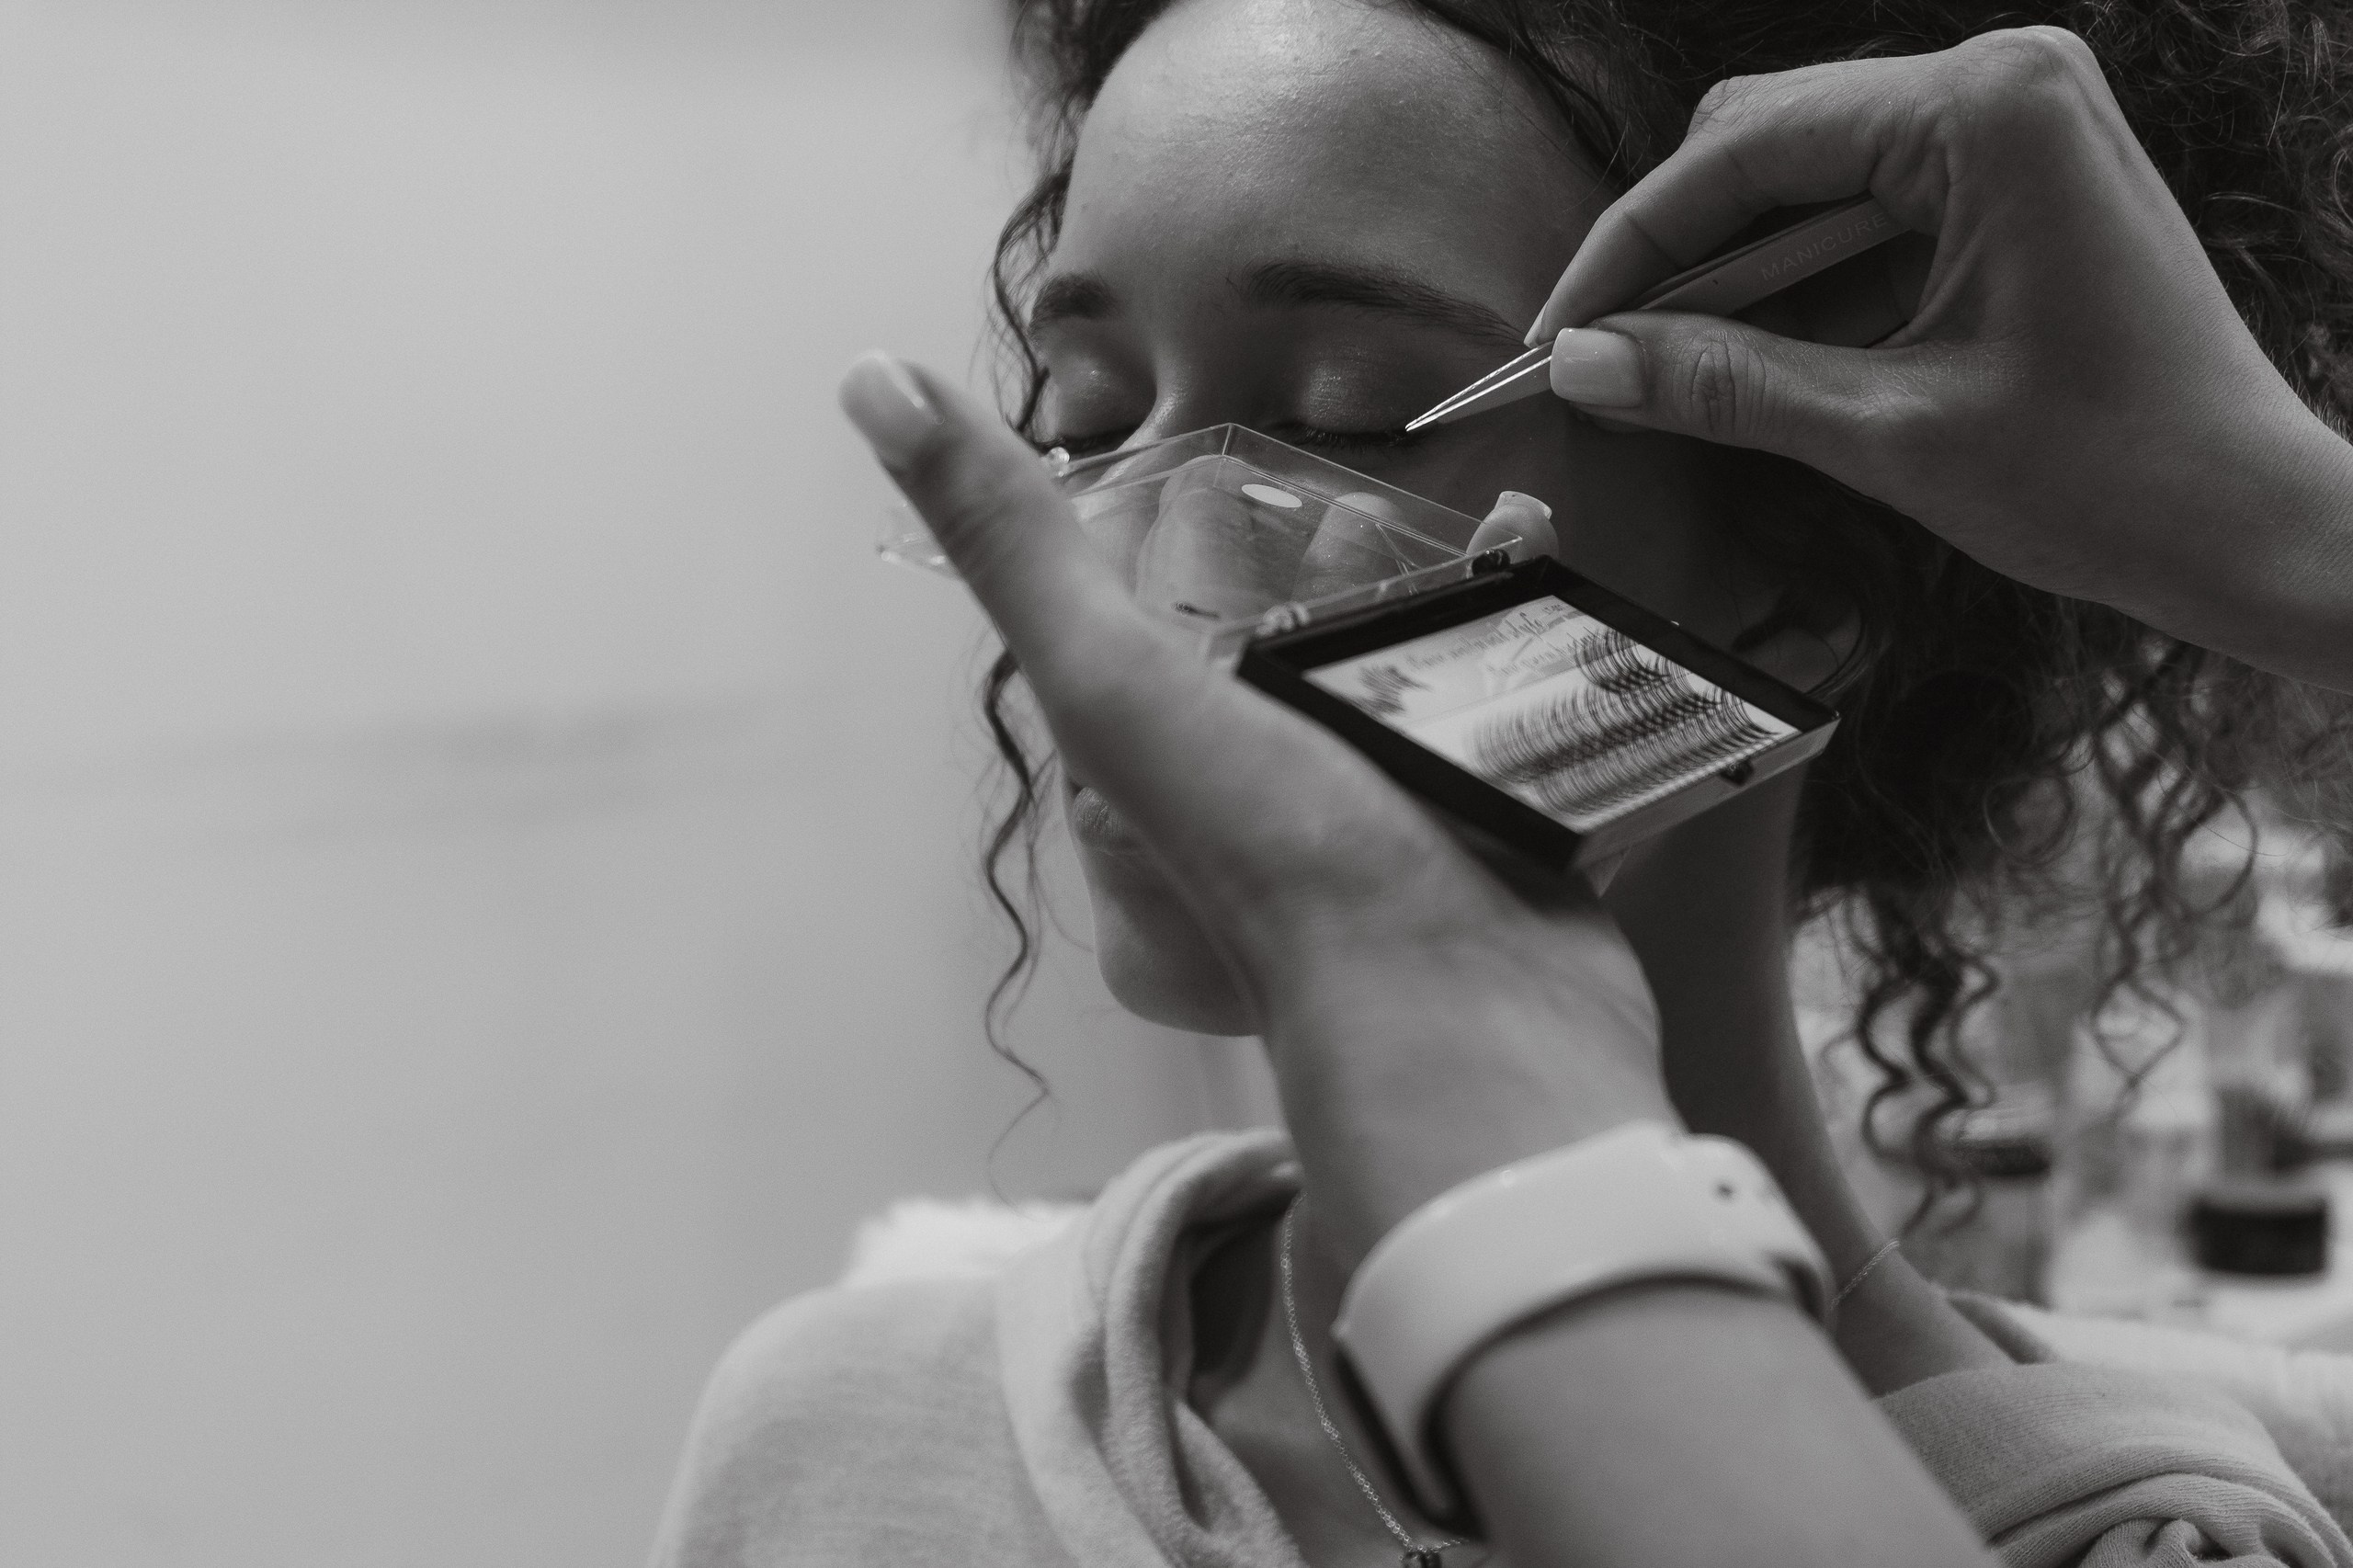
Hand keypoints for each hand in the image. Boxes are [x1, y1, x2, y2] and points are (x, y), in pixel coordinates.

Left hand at [839, 353, 1669, 1263]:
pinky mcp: (1478, 835)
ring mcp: (1366, 828)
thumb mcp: (1110, 680)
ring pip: (1382, 675)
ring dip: (1415, 588)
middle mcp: (1246, 807)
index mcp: (1147, 775)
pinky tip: (1532, 565)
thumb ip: (1010, 544)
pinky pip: (1480, 709)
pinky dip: (1504, 632)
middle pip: (1272, 648)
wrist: (1465, 1016)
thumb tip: (869, 381)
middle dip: (1305, 562)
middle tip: (1348, 504)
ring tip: (1451, 526)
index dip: (1172, 543)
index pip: (1145, 629)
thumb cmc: (1278, 856)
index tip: (1205, 471)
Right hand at [1528, 26, 2352, 689]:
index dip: (1631, 248)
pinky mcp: (2018, 183)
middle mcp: (2002, 84)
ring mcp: (2016, 128)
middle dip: (1678, 258)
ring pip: (1808, 180)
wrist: (2249, 525)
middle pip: (1768, 142)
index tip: (1558, 333)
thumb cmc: (2110, 477)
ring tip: (1670, 379)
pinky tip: (1756, 366)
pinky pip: (1867, 214)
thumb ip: (1724, 384)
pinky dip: (1802, 291)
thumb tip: (1586, 364)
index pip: (1744, 149)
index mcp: (1984, 111)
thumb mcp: (1885, 432)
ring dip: (1736, 280)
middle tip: (1603, 362)